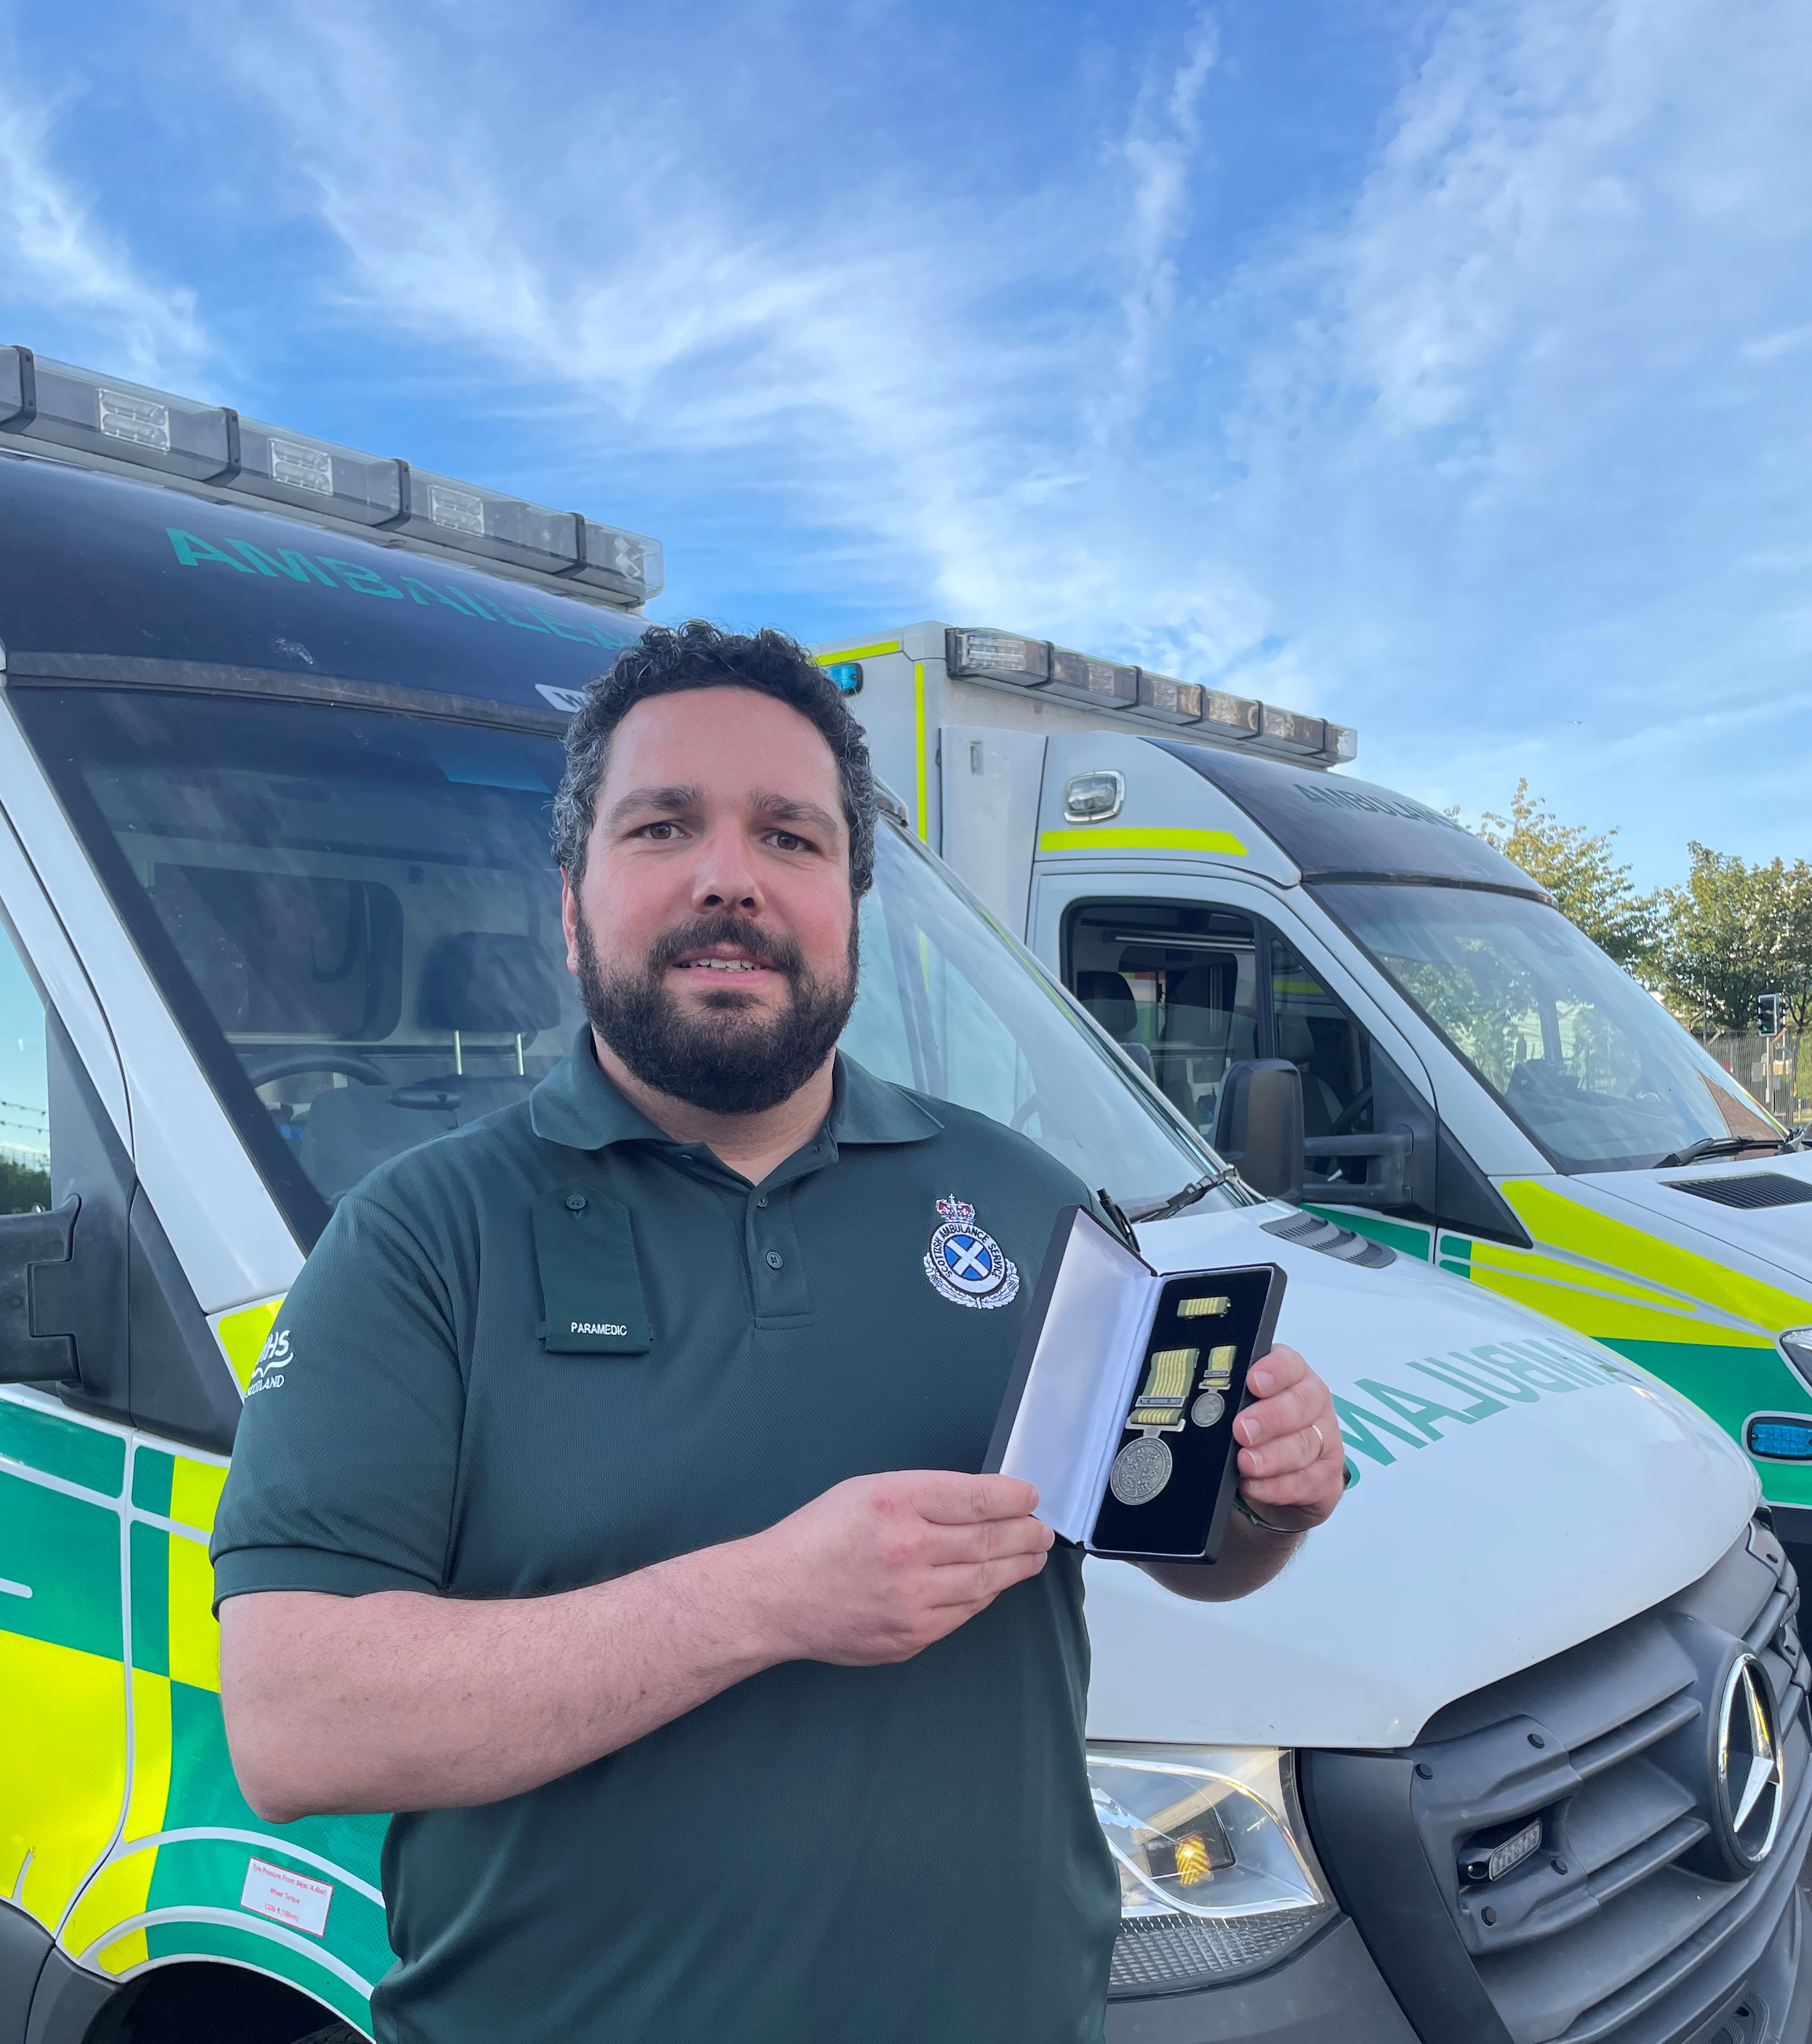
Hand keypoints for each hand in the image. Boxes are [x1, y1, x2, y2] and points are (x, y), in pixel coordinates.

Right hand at [743, 1471, 1054, 1666]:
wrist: (776, 1597)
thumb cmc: (817, 1537)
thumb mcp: (865, 1490)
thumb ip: (921, 1494)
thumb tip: (979, 1502)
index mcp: (895, 1501)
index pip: (976, 1497)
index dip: (1013, 1497)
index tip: (1031, 1497)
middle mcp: (907, 1549)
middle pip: (989, 1540)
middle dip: (1026, 1534)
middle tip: (1042, 1531)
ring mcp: (911, 1598)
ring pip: (984, 1581)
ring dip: (1016, 1567)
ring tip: (1032, 1556)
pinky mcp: (911, 1636)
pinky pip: (963, 1613)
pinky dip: (984, 1595)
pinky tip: (993, 1584)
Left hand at [1232, 1345, 1344, 1532]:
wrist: (1276, 1480)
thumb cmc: (1253, 1432)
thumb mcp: (1238, 1410)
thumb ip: (1227, 1400)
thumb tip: (1200, 1405)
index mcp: (1291, 1375)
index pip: (1288, 1363)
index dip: (1273, 1371)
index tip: (1253, 1381)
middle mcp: (1312, 1402)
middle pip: (1299, 1404)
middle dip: (1269, 1418)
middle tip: (1242, 1430)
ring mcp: (1324, 1438)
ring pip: (1303, 1445)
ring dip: (1272, 1457)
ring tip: (1245, 1463)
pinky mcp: (1326, 1475)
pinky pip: (1305, 1481)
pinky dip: (1276, 1486)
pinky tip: (1254, 1486)